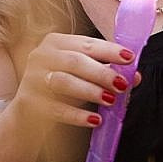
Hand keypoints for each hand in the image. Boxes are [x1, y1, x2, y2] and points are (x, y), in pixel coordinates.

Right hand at [12, 32, 138, 130]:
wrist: (29, 115)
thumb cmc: (63, 89)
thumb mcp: (85, 76)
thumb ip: (108, 72)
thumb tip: (135, 76)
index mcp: (57, 42)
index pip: (87, 43)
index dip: (110, 50)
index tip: (130, 58)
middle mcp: (41, 55)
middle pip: (75, 61)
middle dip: (102, 73)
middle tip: (122, 84)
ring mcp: (32, 78)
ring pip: (64, 82)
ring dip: (90, 91)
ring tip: (111, 100)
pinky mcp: (27, 101)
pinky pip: (55, 108)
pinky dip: (77, 115)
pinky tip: (95, 119)